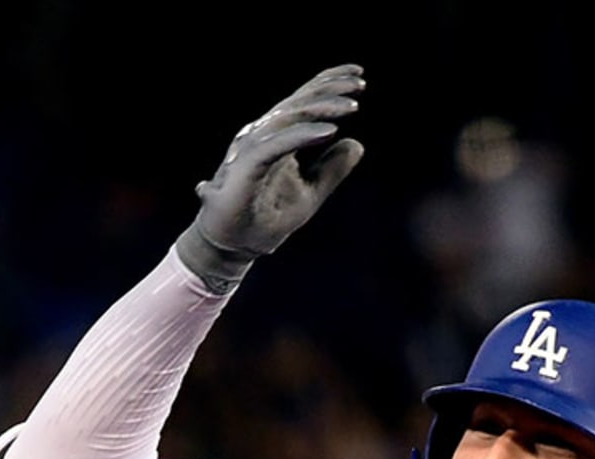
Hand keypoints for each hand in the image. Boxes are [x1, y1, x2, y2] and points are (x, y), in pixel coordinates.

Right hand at [175, 64, 365, 290]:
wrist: (234, 246)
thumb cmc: (265, 220)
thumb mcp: (310, 193)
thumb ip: (331, 169)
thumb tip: (357, 144)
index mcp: (278, 138)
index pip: (304, 103)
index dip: (328, 85)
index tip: (358, 76)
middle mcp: (264, 136)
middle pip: (298, 102)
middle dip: (329, 89)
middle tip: (360, 81)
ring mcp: (253, 148)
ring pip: (289, 118)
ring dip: (321, 108)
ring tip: (352, 107)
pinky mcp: (247, 166)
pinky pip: (278, 145)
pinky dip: (303, 135)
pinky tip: (330, 131)